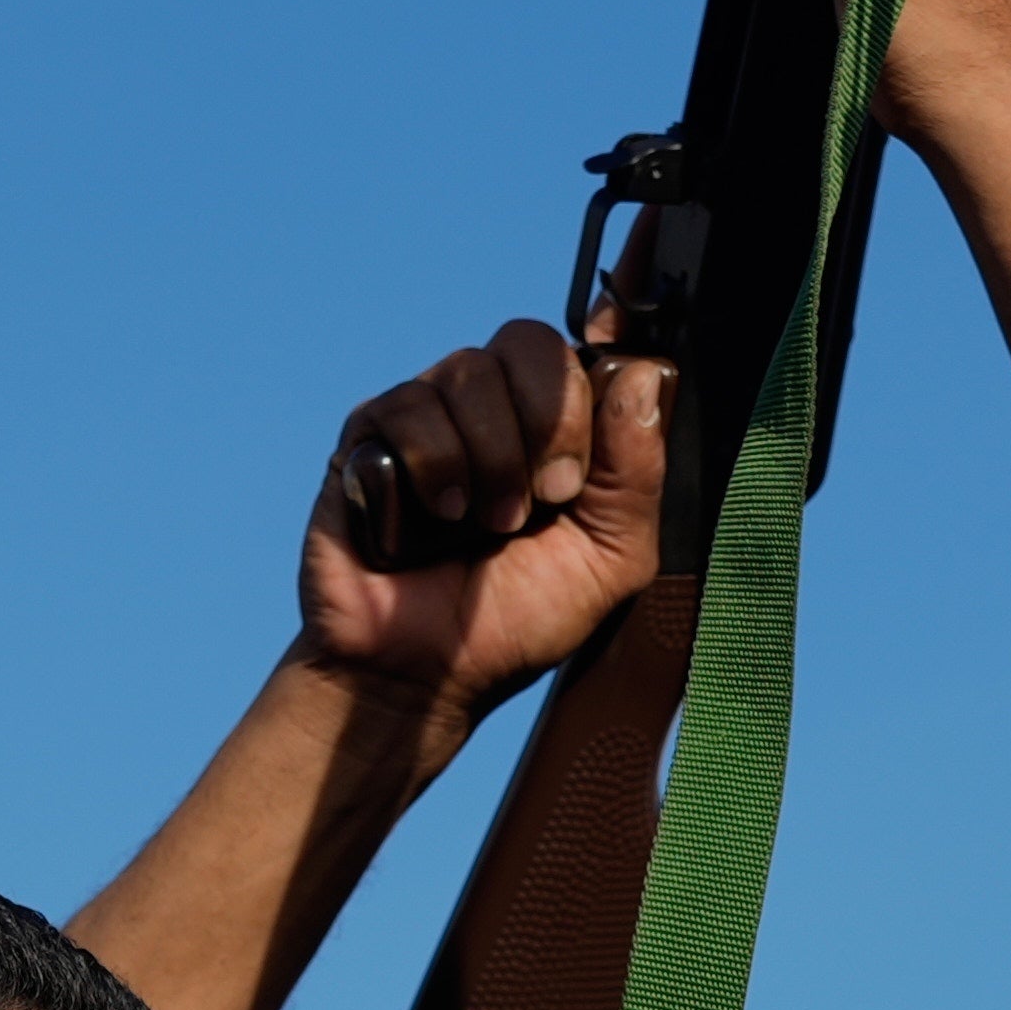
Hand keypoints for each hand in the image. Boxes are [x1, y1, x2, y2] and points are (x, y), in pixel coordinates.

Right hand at [302, 320, 679, 719]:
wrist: (424, 675)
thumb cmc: (516, 621)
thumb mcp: (610, 559)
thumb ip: (638, 473)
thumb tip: (641, 375)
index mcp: (556, 429)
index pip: (583, 347)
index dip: (605, 334)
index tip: (619, 349)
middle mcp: (493, 409)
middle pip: (528, 343)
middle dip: (552, 419)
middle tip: (551, 496)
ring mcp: (430, 415)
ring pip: (470, 371)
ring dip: (492, 457)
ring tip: (486, 524)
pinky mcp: (369, 434)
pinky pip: (409, 403)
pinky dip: (434, 462)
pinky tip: (437, 516)